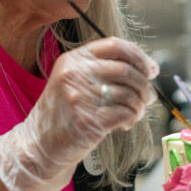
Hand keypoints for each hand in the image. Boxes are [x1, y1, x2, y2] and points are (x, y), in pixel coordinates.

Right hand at [0, 37, 157, 190]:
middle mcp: (75, 74)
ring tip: (135, 113)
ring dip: (139, 105)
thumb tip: (144, 70)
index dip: (139, 56)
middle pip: (126, 70)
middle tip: (148, 97)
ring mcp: (80, 97)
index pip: (115, 46)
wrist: (38, 145)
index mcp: (73, 59)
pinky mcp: (88, 120)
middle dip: (144, 85)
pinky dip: (132, 118)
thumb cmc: (61, 114)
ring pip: (128, 93)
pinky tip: (125, 123)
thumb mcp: (72, 81)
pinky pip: (124, 113)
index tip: (151, 69)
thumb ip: (101, 70)